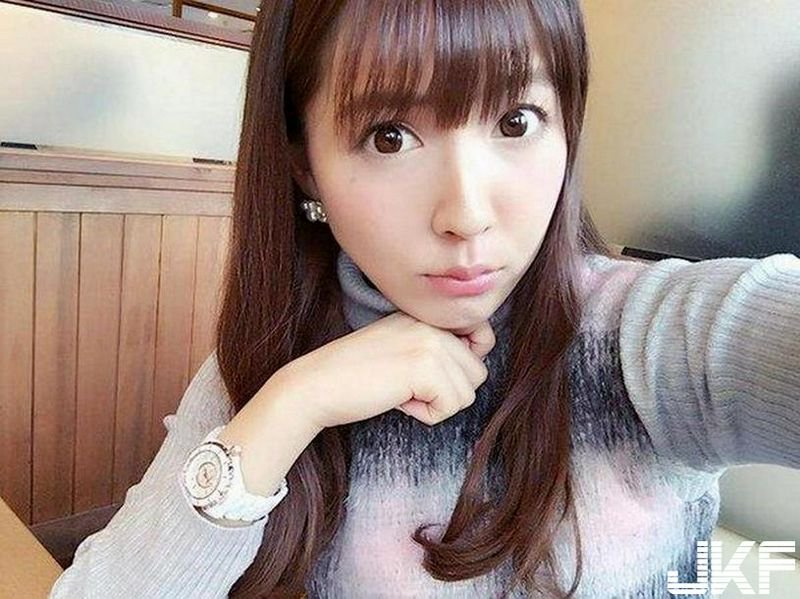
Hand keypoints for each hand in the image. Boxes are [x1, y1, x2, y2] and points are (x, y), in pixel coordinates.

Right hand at [275, 311, 495, 428]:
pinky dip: (426, 414)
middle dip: (446, 390)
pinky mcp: (425, 367)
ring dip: (436, 403)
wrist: (316, 385)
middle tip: (406, 385)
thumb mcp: (399, 346)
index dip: (465, 363)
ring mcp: (430, 342)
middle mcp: (431, 322)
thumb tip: (476, 361)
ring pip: (467, 392)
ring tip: (400, 391)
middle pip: (477, 371)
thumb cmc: (353, 375)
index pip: (482, 335)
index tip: (432, 374)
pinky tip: (398, 399)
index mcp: (425, 314)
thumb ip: (434, 346)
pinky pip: (451, 406)